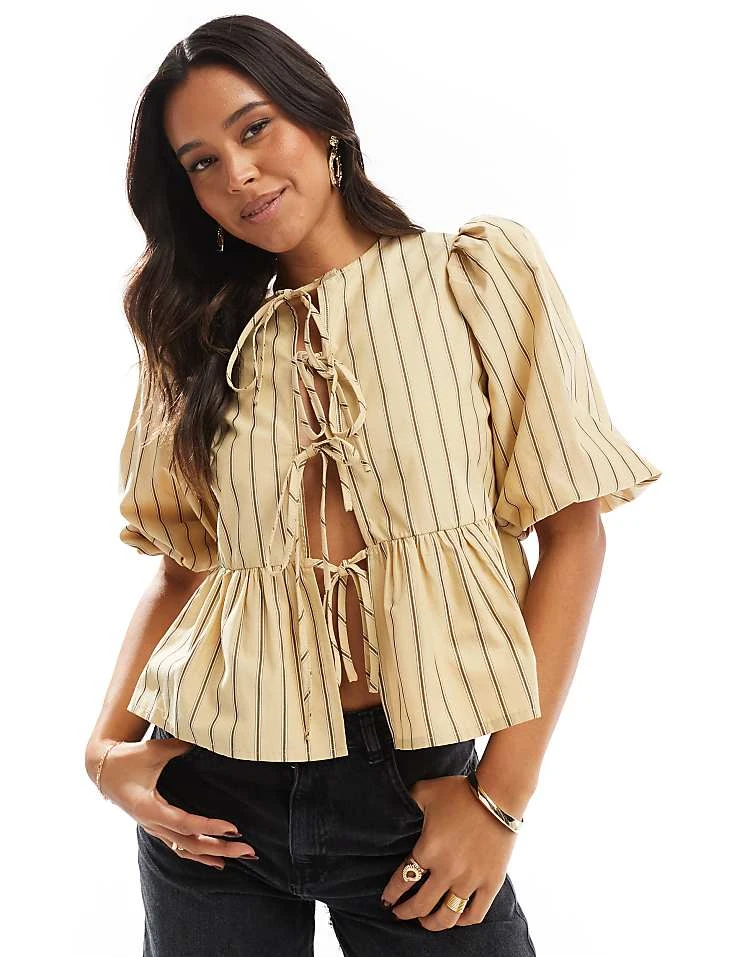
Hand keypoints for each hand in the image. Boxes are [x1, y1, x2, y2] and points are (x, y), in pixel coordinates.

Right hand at [90, 737, 257, 869]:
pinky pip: (179, 847)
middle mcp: (152, 824)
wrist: (102, 770)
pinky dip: (198, 854)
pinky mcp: (156, 827)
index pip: (185, 823)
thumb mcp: (153, 751)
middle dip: (220, 847)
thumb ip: (179, 747)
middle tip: (249, 849)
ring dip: (213, 854)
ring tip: (238, 857)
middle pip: (190, 843)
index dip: (209, 826)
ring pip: (185, 849)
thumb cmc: (127, 759)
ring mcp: (154, 828)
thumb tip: (204, 738)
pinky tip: (217, 861)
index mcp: (150, 808)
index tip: (233, 828)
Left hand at [380, 774, 517, 929]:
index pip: (402, 881)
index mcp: (428, 849)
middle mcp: (447, 870)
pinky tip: (454, 918)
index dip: (391, 894)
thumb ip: (408, 801)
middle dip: (405, 912)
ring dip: (431, 924)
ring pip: (446, 916)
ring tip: (424, 921)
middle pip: (420, 905)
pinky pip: (474, 914)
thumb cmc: (460, 791)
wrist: (498, 795)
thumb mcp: (425, 791)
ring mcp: (470, 879)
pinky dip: (462, 921)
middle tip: (399, 913)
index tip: (386, 900)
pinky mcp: (491, 883)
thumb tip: (395, 804)